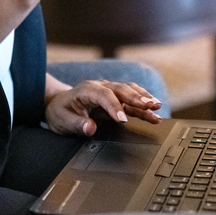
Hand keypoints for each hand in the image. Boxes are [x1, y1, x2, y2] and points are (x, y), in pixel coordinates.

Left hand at [44, 79, 162, 136]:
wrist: (58, 104)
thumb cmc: (60, 112)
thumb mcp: (63, 121)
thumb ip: (77, 124)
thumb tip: (90, 128)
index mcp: (87, 90)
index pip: (104, 95)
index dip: (114, 106)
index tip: (123, 119)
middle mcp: (100, 87)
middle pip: (121, 90)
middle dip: (136, 98)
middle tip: (150, 107)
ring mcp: (109, 91)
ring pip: (129, 92)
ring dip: (143, 99)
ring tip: (157, 107)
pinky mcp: (115, 99)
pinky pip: (131, 100)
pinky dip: (143, 104)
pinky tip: (154, 110)